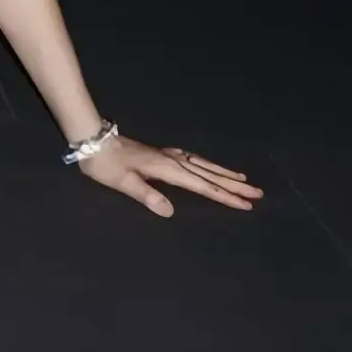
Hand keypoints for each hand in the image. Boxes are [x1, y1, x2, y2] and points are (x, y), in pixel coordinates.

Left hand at [76, 134, 263, 216]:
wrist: (93, 139)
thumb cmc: (105, 164)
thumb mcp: (123, 182)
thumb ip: (146, 196)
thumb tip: (171, 211)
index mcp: (167, 169)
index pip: (202, 186)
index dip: (224, 196)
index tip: (245, 205)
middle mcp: (172, 160)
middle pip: (208, 174)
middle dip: (233, 185)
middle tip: (258, 193)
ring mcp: (168, 155)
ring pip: (203, 164)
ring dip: (223, 173)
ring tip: (244, 180)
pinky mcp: (162, 153)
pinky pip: (193, 159)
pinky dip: (207, 164)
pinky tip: (208, 166)